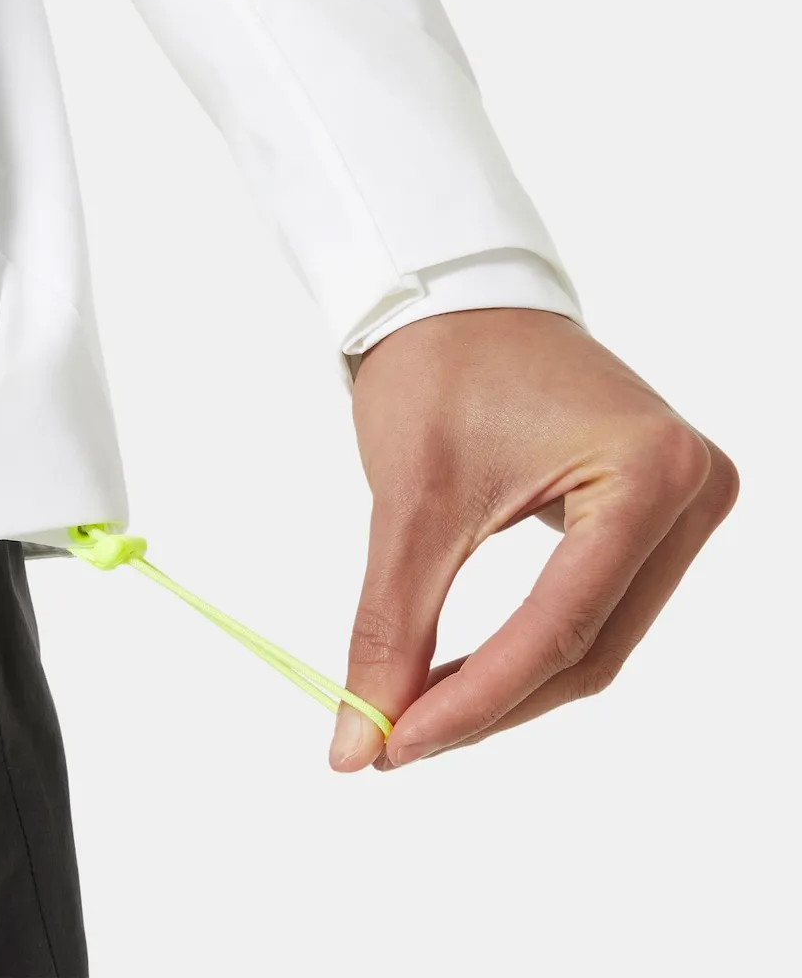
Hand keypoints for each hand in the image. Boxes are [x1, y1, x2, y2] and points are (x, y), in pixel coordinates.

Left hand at [328, 308, 737, 771]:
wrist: (451, 296)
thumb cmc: (437, 368)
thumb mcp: (410, 503)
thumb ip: (388, 629)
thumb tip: (357, 744)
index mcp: (648, 471)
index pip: (561, 627)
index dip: (474, 703)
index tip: (393, 749)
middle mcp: (689, 488)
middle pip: (588, 648)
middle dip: (488, 704)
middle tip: (394, 743)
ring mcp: (678, 500)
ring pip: (594, 638)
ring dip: (508, 685)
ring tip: (417, 710)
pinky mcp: (648, 508)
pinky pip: (594, 604)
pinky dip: (527, 646)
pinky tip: (462, 667)